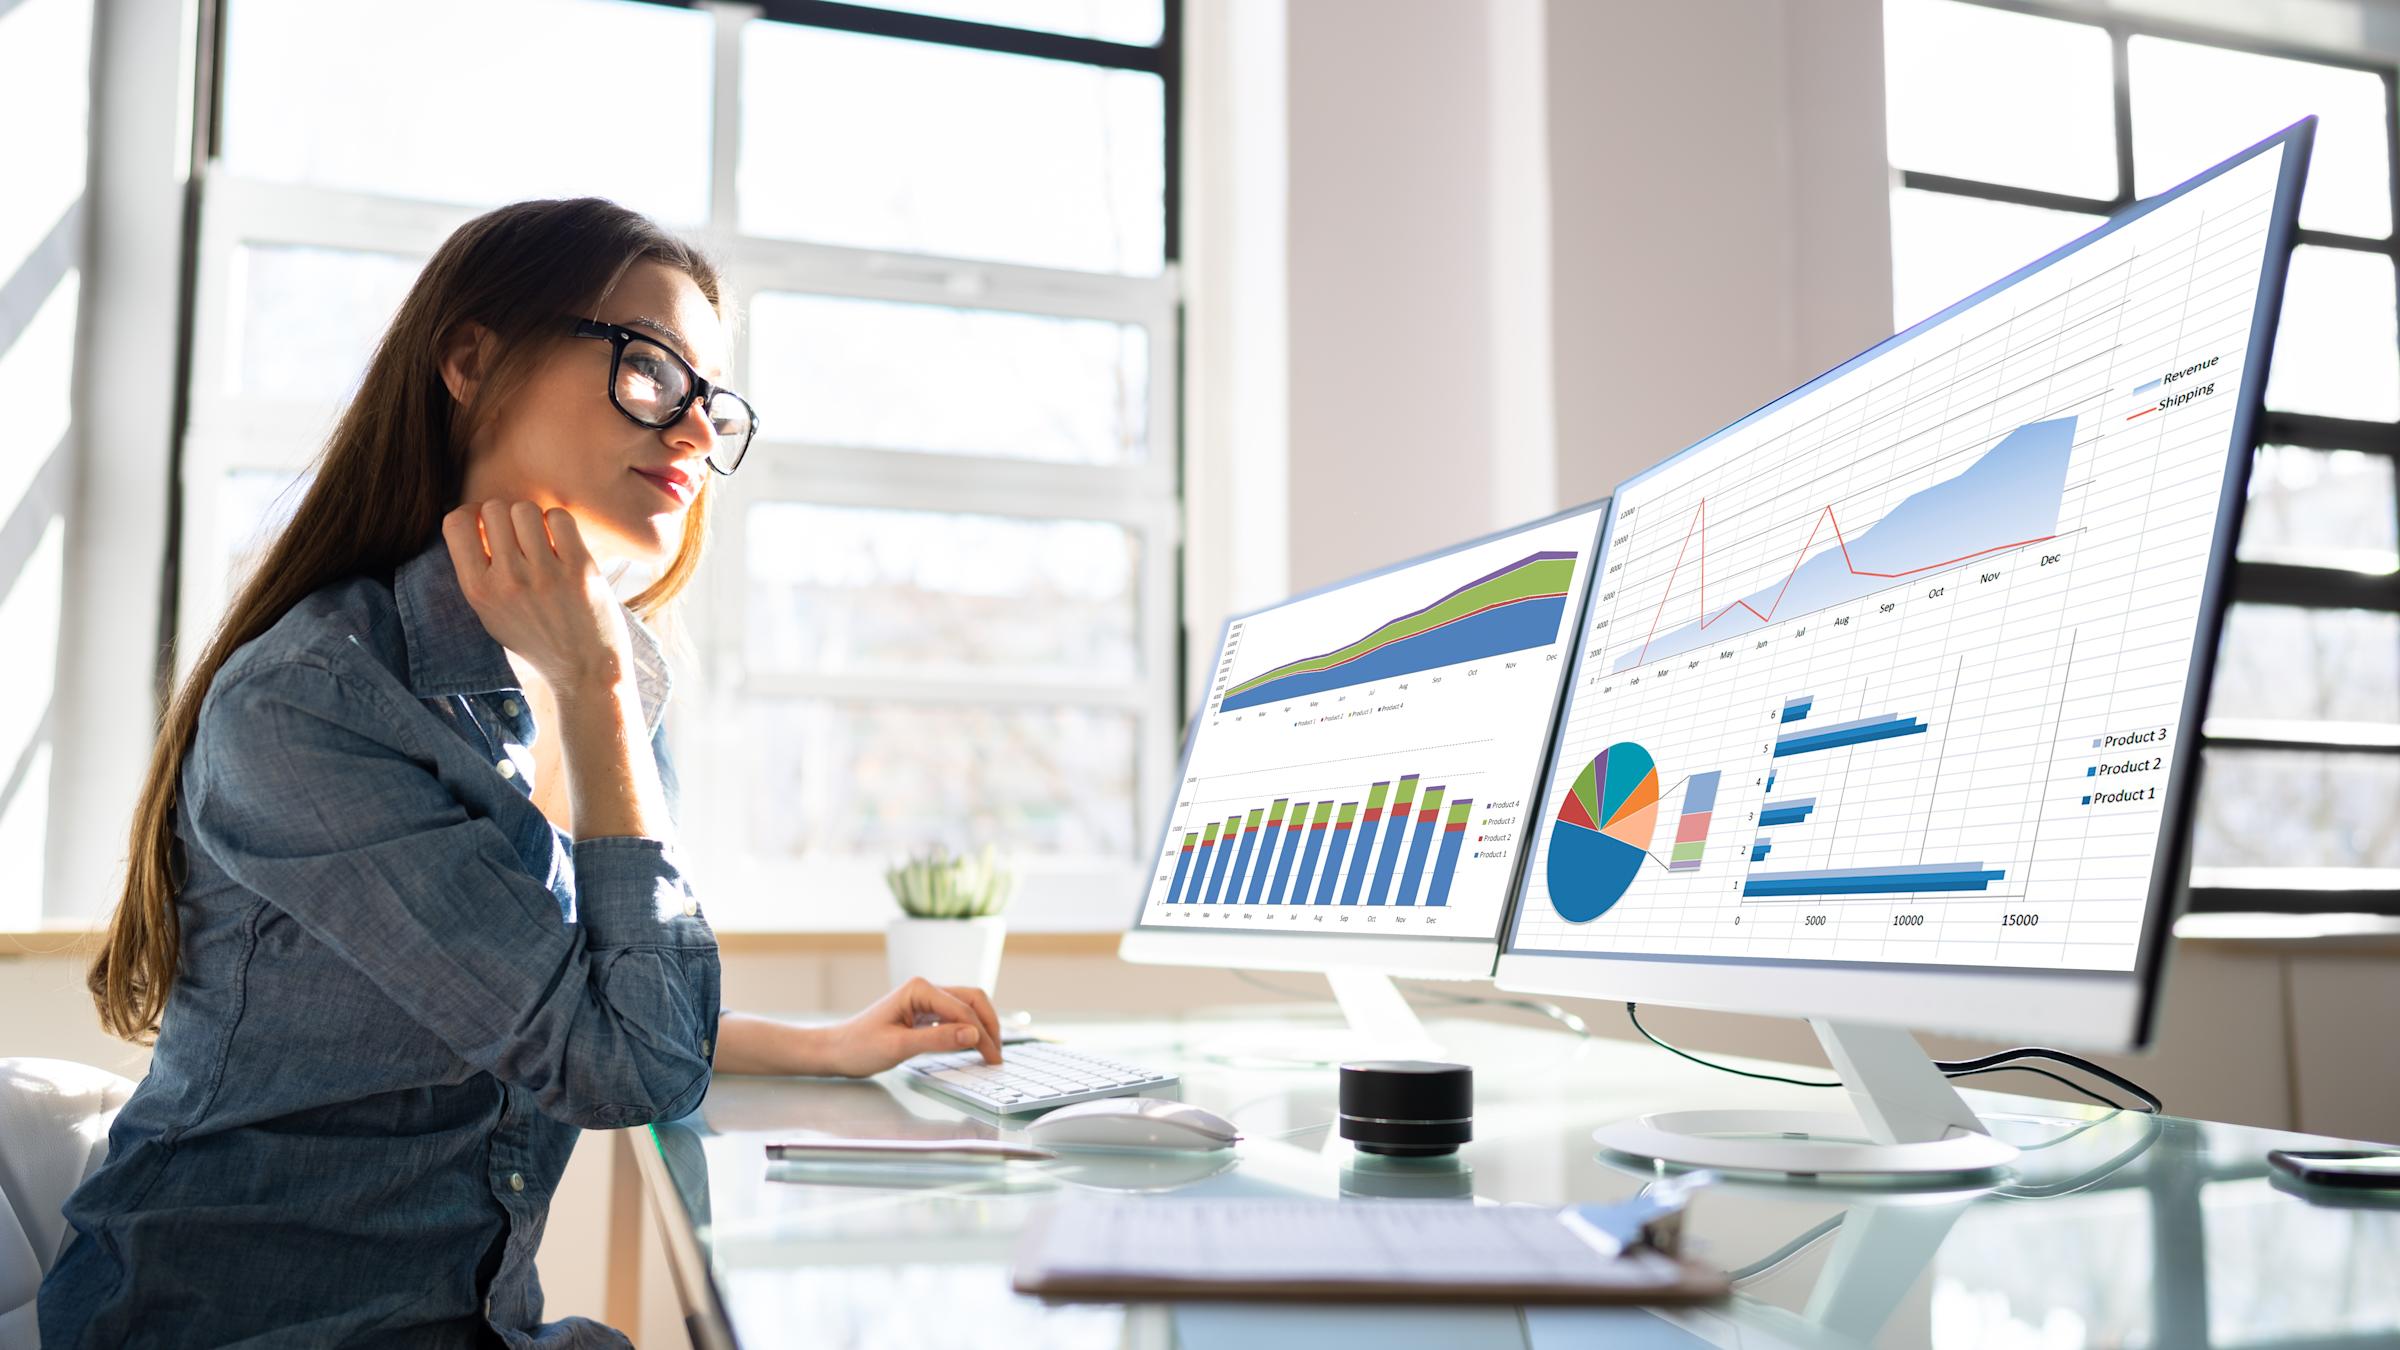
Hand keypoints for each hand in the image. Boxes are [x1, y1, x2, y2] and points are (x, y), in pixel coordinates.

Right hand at [442, 501, 630, 691]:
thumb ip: (477, 571)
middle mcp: (508, 581)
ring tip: (542, 541)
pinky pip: (560, 517)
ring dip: (534, 519)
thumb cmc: (536, 639)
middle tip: (520, 536)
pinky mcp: (579, 569)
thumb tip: (473, 520)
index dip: (472, 515)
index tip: (486, 526)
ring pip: (525, 509)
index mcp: (479, 591)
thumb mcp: (491, 614)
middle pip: (494, 509)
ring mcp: (544, 574)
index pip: (456, 524)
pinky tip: (563, 543)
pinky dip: (560, 523)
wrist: (584, 670)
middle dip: (506, 516)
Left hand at [816, 979, 1002, 1077]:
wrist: (836, 1051)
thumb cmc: (860, 1047)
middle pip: (972, 1000)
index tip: (993, 1058)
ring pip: (967, 1007)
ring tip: (991, 1052)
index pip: (963, 1009)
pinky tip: (973, 1047)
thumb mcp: (899, 1046)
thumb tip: (974, 1034)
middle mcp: (926, 989)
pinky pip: (954, 1017)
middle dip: (989, 1025)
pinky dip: (969, 1030)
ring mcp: (926, 1000)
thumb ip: (938, 1040)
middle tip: (998, 1055)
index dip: (982, 1033)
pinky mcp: (924, 1013)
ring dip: (982, 1026)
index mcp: (919, 989)